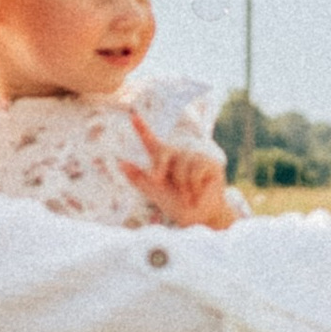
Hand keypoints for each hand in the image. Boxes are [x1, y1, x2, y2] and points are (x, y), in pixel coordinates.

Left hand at [119, 116, 235, 231]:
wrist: (197, 216)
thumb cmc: (175, 203)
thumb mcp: (154, 192)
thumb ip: (138, 177)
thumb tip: (119, 163)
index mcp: (163, 159)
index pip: (151, 141)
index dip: (142, 128)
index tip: (132, 115)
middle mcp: (179, 152)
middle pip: (163, 153)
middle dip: (159, 169)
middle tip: (162, 184)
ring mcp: (196, 155)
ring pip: (181, 166)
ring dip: (181, 187)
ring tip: (187, 195)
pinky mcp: (210, 162)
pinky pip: (195, 172)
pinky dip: (193, 188)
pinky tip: (197, 193)